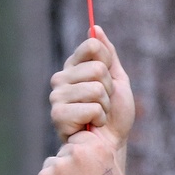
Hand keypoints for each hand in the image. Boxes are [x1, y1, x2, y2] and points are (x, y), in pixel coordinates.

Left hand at [35, 129, 126, 174]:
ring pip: (53, 164)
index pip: (81, 138)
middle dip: (69, 165)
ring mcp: (58, 165)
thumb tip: (85, 142)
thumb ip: (98, 155)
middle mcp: (76, 152)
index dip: (82, 155)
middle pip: (65, 150)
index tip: (87, 171)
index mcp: (97, 148)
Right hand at [49, 26, 134, 152]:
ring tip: (97, 117)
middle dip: (108, 90)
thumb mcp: (117, 80)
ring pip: (95, 89)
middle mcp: (61, 78)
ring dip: (104, 107)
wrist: (111, 145)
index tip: (108, 80)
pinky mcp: (58, 115)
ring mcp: (57, 96)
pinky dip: (98, 119)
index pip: (92, 46)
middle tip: (103, 105)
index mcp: (73, 67)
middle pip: (97, 68)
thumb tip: (95, 28)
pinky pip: (91, 108)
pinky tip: (90, 126)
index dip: (108, 64)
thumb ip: (108, 55)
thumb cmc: (114, 117)